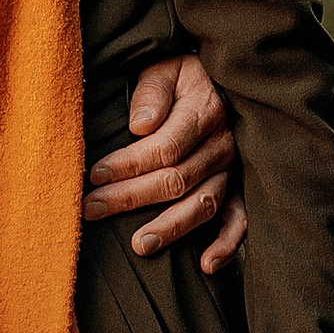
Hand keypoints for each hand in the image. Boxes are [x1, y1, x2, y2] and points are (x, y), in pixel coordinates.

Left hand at [83, 52, 244, 272]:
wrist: (226, 76)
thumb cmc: (186, 73)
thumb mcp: (167, 67)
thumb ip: (152, 91)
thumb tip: (140, 125)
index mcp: (204, 112)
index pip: (163, 148)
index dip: (127, 165)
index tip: (94, 176)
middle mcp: (223, 144)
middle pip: (176, 180)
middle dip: (130, 197)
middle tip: (91, 209)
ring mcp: (234, 169)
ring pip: (202, 204)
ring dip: (171, 228)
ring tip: (138, 245)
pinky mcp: (242, 186)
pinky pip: (240, 219)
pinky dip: (227, 244)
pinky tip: (206, 265)